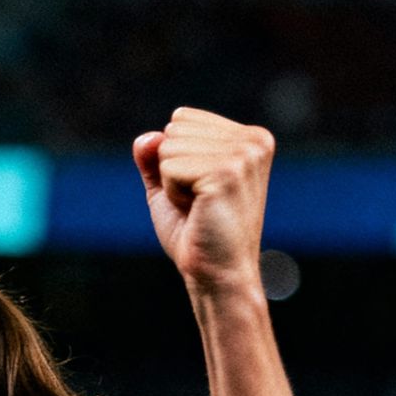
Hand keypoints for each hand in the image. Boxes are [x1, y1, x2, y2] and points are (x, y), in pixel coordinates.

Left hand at [133, 108, 272, 297]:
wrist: (217, 275)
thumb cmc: (197, 236)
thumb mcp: (170, 190)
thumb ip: (155, 159)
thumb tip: (143, 138)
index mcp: (249, 136)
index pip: (182, 119)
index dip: (176, 160)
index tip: (200, 191)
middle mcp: (252, 139)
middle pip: (174, 130)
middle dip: (173, 171)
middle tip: (198, 204)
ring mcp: (243, 154)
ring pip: (169, 148)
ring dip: (172, 185)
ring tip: (198, 208)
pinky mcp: (226, 172)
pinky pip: (169, 169)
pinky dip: (172, 195)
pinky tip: (197, 212)